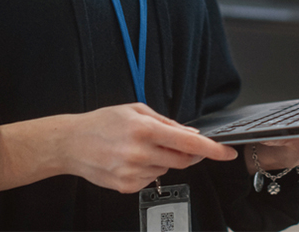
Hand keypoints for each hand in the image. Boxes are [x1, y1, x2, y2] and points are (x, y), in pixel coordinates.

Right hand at [64, 103, 237, 193]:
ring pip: (167, 169)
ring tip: (141, 147)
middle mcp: (140, 153)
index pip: (187, 142)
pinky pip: (152, 179)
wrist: (72, 143)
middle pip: (183, 160)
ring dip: (164, 159)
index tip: (227, 152)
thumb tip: (190, 133)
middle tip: (181, 143)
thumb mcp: (135, 110)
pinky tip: (132, 159)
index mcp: (144, 129)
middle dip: (190, 153)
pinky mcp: (127, 187)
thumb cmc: (102, 122)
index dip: (211, 148)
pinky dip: (150, 169)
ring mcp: (133, 173)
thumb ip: (165, 121)